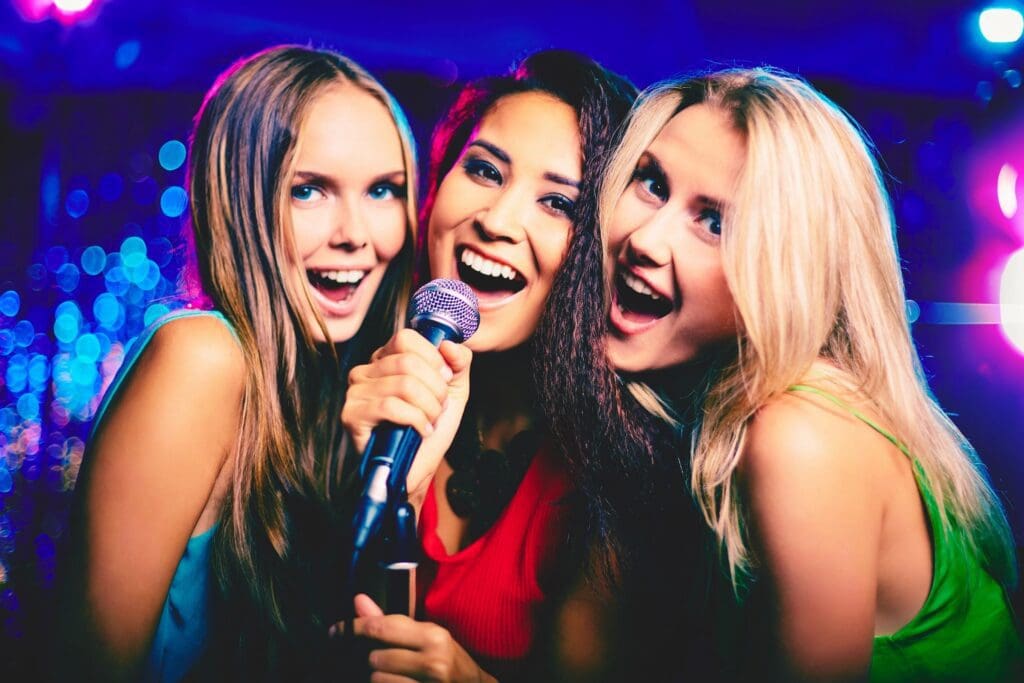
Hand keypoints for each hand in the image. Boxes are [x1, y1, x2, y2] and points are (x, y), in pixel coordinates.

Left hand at [332, 594, 495, 682]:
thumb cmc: (448, 663)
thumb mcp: (426, 637)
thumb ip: (390, 622)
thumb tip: (358, 599)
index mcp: (433, 636)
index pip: (382, 627)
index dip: (353, 628)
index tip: (336, 631)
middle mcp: (433, 661)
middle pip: (376, 657)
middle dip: (374, 659)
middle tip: (384, 661)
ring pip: (378, 679)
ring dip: (379, 678)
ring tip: (394, 676)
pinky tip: (397, 682)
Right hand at [342, 329, 471, 504]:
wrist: (417, 470)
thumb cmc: (430, 428)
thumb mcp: (454, 390)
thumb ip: (459, 362)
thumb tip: (450, 344)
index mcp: (386, 359)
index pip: (406, 338)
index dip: (433, 358)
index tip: (445, 380)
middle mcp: (366, 371)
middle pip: (408, 362)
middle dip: (435, 388)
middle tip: (439, 407)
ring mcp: (356, 393)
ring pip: (403, 384)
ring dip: (429, 407)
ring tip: (430, 421)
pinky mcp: (352, 415)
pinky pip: (391, 406)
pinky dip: (416, 420)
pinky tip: (420, 431)